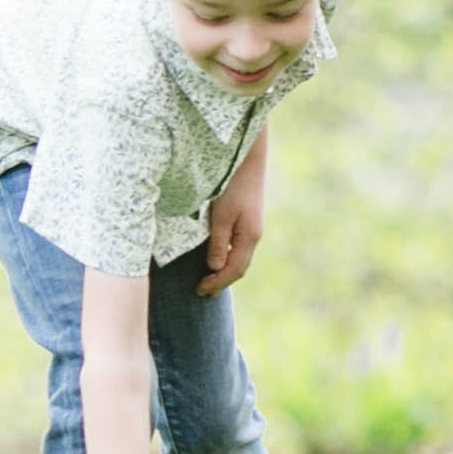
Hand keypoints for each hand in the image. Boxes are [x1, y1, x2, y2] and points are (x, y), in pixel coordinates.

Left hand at [199, 170, 264, 294]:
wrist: (247, 162)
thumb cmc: (232, 187)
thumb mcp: (221, 217)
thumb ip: (218, 243)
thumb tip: (214, 267)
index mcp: (249, 238)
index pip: (233, 270)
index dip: (216, 283)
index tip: (199, 290)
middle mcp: (254, 236)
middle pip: (240, 268)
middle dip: (221, 281)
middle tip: (202, 291)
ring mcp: (253, 229)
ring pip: (241, 258)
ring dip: (225, 272)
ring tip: (209, 280)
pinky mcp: (249, 221)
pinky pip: (239, 248)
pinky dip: (229, 259)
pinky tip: (219, 259)